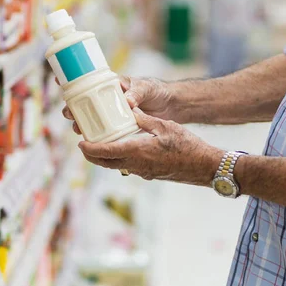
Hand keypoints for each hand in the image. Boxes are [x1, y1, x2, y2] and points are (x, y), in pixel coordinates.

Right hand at [61, 76, 175, 134]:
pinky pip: (103, 130)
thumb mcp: (146, 88)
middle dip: (72, 108)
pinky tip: (89, 140)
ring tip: (76, 128)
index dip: (72, 82)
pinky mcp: (117, 126)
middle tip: (68, 113)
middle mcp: (108, 99)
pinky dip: (94, 135)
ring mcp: (111, 113)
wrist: (171, 106)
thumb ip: (137, 93)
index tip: (59, 82)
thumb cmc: (156, 91)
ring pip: (90, 117)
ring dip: (80, 122)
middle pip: (84, 102)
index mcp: (111, 85)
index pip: (88, 82)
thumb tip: (127, 102)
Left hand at [78, 109, 224, 185]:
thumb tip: (128, 110)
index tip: (81, 143)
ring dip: (105, 158)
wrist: (205, 166)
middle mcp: (136, 164)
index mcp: (137, 151)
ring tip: (100, 145)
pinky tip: (122, 149)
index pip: (105, 152)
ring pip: (116, 166)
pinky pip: (128, 167)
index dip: (90, 149)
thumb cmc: (187, 144)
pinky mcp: (149, 175)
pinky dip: (119, 159)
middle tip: (85, 145)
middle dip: (92, 156)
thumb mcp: (164, 126)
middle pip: (106, 163)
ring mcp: (143, 172)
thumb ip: (143, 119)